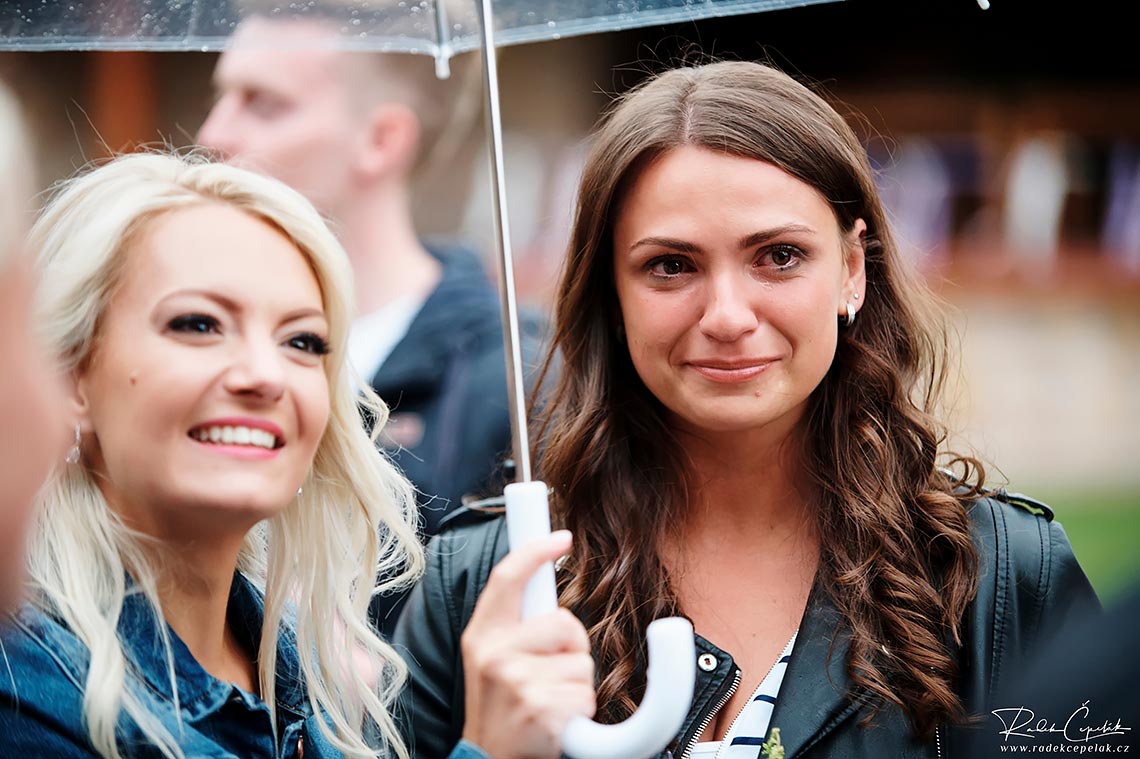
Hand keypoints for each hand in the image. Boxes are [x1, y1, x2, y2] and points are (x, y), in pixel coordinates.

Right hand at [460, 530, 595, 758]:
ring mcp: (515, 682)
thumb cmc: (500, 709)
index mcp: (482, 635)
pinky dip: (580, 713)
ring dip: (577, 686)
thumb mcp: (490, 660)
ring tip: (548, 702)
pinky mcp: (539, 709)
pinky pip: (586, 697)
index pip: (507, 578)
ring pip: (582, 664)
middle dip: (572, 646)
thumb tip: (546, 583)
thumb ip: (515, 626)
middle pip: (564, 622)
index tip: (561, 537)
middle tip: (551, 673)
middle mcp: (493, 654)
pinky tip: (554, 723)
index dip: (535, 550)